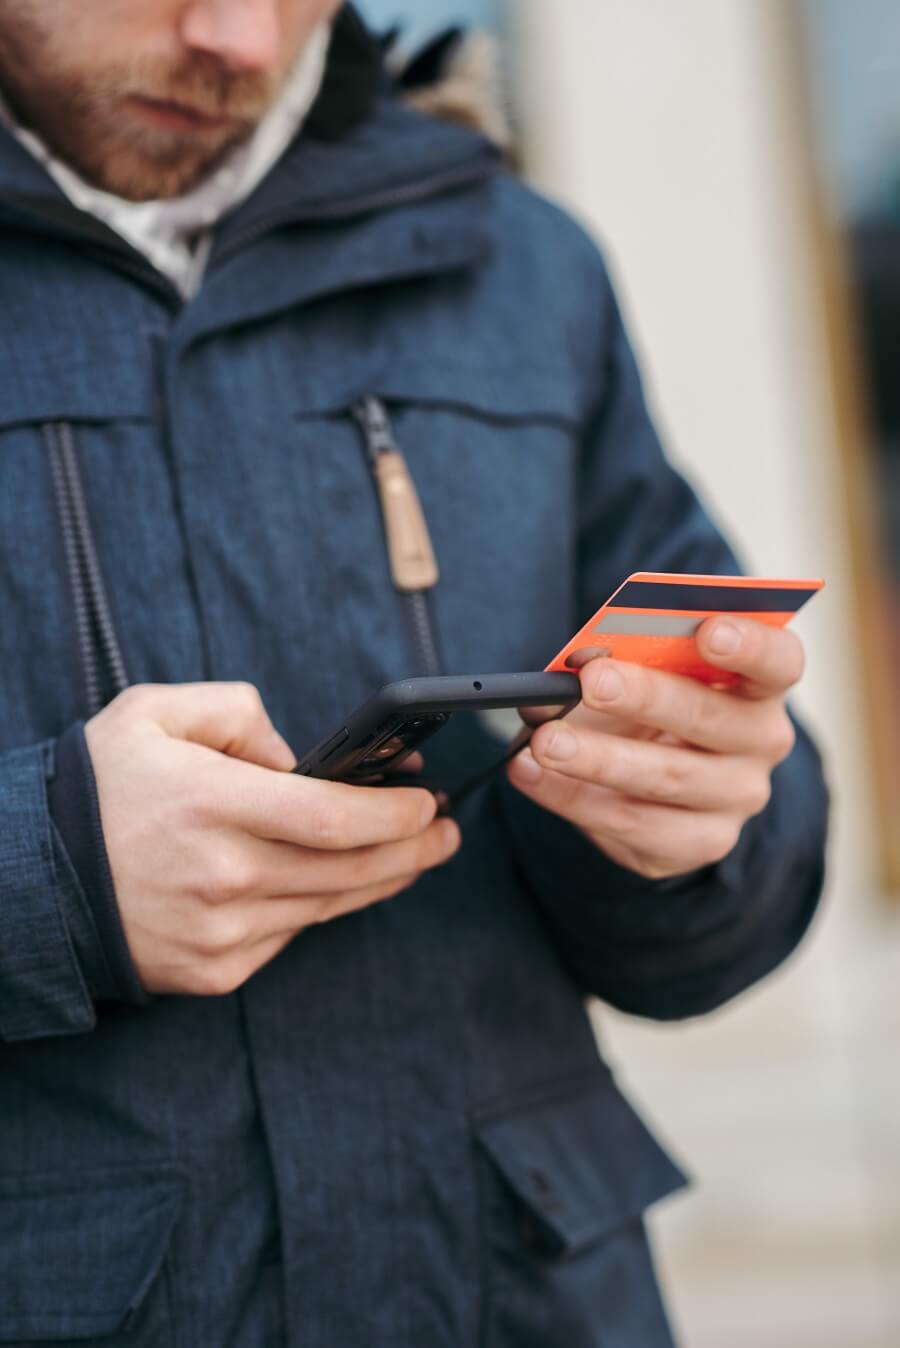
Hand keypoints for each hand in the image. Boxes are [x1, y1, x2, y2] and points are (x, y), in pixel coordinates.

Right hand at [84, 683, 459, 995]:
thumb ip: (235, 712)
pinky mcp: (216, 970)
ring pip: (329, 906)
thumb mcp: (153, 713)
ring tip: (418, 854)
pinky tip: (345, 882)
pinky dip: (323, 906)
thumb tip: (293, 758)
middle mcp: (224, 876)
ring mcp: (222, 932)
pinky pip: (291, 935)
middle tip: (446, 832)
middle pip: (349, 869)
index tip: (429, 799)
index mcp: (212, 805)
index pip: (333, 817)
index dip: (396, 813)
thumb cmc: (99, 789)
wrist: (34, 881)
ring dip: (384, 880)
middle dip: (412, 849)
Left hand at [507, 617, 802, 879]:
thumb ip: (616, 660)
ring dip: (598, 759)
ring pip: (666, 779)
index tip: (708, 630)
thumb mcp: (638, 672)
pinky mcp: (699, 843)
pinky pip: (634, 827)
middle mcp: (762, 743)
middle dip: (646, 697)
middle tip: (592, 681)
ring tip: (544, 741)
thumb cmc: (649, 705)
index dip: (749, 645)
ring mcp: (736, 798)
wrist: (654, 776)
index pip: (778, 661)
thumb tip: (569, 669)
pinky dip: (573, 798)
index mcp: (760, 684)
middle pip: (710, 718)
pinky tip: (530, 775)